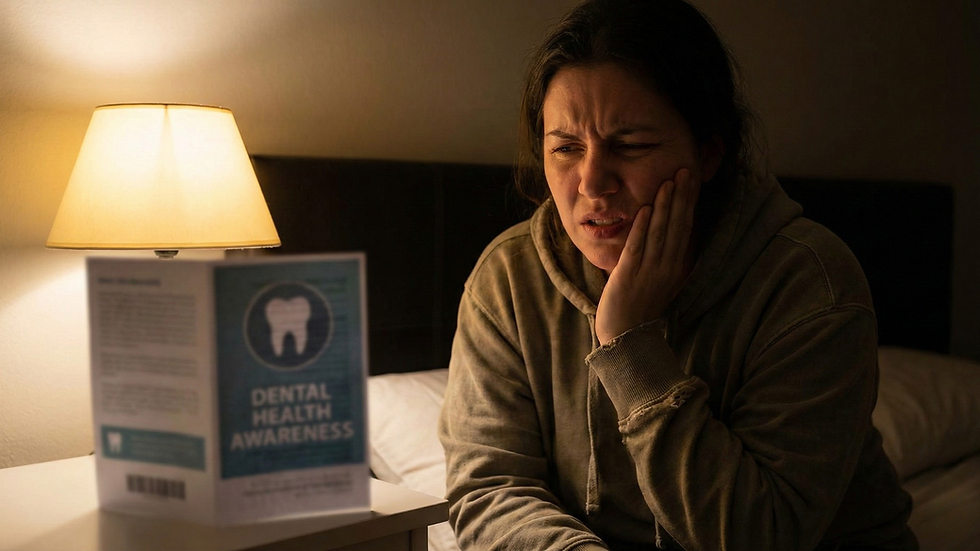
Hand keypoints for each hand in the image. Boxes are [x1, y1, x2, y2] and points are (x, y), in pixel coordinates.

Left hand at [594, 168, 699, 344]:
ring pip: (660, 233)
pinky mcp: (629, 275)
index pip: (685, 227)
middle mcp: (667, 267)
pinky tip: (646, 209)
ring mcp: (649, 271)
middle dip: (681, 197)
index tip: (692, 179)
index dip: (688, 202)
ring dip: (664, 206)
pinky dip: (642, 228)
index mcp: (675, 266)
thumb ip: (662, 256)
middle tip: (686, 169)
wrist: (626, 337)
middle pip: (677, 225)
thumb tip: (665, 230)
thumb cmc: (639, 307)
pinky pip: (637, 247)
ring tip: (668, 181)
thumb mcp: (658, 279)